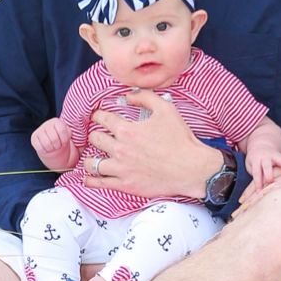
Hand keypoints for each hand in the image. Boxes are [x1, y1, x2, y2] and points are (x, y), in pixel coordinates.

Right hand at [30, 115, 81, 171]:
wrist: (56, 154)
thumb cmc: (66, 146)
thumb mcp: (72, 138)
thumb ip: (79, 133)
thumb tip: (90, 133)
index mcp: (58, 122)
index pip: (62, 130)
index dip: (65, 139)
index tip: (65, 142)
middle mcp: (47, 124)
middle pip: (54, 138)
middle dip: (58, 145)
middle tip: (59, 145)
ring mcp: (39, 131)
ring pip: (47, 143)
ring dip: (52, 148)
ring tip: (53, 147)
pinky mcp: (33, 138)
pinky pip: (39, 147)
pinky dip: (45, 150)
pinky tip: (47, 149)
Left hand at [87, 90, 214, 198]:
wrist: (191, 168)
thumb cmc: (180, 139)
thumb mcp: (166, 109)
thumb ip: (145, 98)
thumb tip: (130, 96)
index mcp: (127, 130)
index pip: (103, 119)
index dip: (97, 115)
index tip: (97, 116)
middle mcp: (120, 149)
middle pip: (95, 139)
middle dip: (94, 135)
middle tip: (97, 136)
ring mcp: (121, 169)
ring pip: (93, 163)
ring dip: (90, 158)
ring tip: (92, 157)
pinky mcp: (126, 185)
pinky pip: (100, 183)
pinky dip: (91, 180)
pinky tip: (90, 177)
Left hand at [243, 118, 280, 192]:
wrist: (260, 146)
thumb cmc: (255, 162)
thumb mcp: (251, 168)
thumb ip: (253, 179)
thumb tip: (247, 198)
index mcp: (256, 161)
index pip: (256, 172)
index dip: (257, 182)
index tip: (259, 191)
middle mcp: (266, 158)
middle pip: (267, 165)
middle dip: (269, 173)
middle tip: (271, 181)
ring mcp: (275, 156)